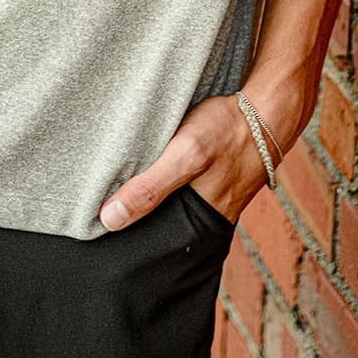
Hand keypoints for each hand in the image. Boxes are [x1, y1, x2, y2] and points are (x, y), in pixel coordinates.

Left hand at [98, 94, 275, 231]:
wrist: (267, 109)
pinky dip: (156, 183)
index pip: (153, 247)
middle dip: (130, 225)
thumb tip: (110, 219)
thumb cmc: (228, 131)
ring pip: (164, 209)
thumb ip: (151, 187)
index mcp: (196, 225)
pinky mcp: (204, 179)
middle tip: (91, 215)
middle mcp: (201, 219)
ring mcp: (204, 199)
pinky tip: (138, 172)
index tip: (90, 234)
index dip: (125, 244)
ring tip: (107, 194)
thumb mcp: (186, 154)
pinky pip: (173, 190)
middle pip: (156, 230)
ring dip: (141, 200)